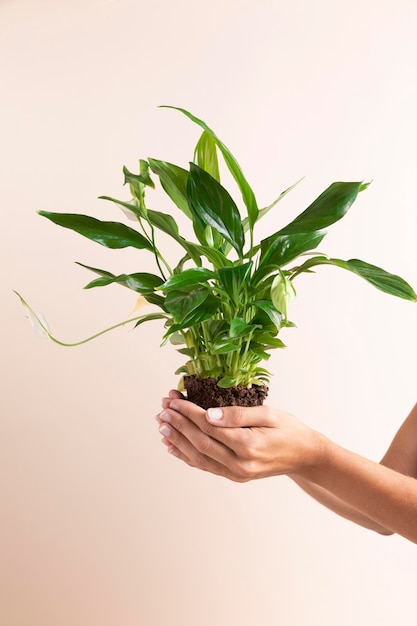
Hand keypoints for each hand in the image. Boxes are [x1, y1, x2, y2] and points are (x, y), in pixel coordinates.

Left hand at [156, 390, 323, 481]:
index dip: (188, 413)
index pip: (209, 427)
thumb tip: (208, 414)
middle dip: (178, 424)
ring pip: (198, 457)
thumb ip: (239, 414)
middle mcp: (240, 464)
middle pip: (199, 442)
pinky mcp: (235, 476)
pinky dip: (186, 456)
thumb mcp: (269, 414)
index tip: (174, 400)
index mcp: (248, 445)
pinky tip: (172, 446)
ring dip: (177, 440)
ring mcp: (236, 474)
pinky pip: (205, 466)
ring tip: (161, 424)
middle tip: (162, 409)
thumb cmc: (290, 430)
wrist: (306, 457)